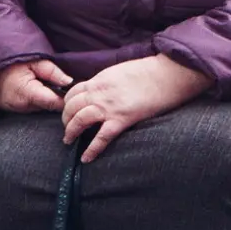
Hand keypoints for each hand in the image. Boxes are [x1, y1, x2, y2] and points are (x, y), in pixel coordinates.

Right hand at [0, 57, 72, 112]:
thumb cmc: (9, 59)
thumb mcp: (34, 60)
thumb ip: (52, 72)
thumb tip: (69, 82)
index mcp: (27, 92)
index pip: (55, 103)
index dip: (66, 99)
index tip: (72, 92)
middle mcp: (20, 105)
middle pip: (47, 107)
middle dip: (54, 96)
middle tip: (56, 83)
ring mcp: (13, 109)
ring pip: (38, 108)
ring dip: (42, 98)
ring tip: (40, 83)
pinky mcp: (8, 109)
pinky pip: (27, 107)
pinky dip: (32, 100)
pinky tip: (30, 87)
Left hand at [60, 54, 208, 160]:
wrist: (165, 74)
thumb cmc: (148, 71)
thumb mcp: (119, 72)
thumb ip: (106, 82)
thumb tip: (101, 91)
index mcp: (99, 80)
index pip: (73, 92)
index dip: (67, 103)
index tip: (67, 111)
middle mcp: (99, 93)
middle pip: (71, 107)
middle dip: (65, 118)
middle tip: (67, 127)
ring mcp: (109, 107)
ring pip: (80, 121)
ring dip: (71, 132)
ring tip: (69, 140)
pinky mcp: (122, 119)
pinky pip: (101, 138)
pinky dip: (92, 149)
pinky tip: (86, 158)